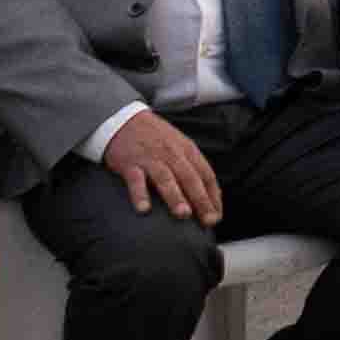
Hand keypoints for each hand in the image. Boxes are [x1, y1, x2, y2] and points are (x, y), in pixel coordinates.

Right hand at [100, 107, 228, 224]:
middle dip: (201, 200)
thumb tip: (212, 196)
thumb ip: (193, 167)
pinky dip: (140, 194)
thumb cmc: (155, 138)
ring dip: (175, 196)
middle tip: (208, 220)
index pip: (206, 174)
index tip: (216, 216)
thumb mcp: (179, 146)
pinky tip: (144, 209)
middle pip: (189, 178)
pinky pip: (136, 180)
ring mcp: (151, 158)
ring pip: (166, 178)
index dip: (213, 196)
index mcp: (187, 150)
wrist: (124, 119)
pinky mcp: (130, 163)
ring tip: (183, 214)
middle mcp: (171, 154)